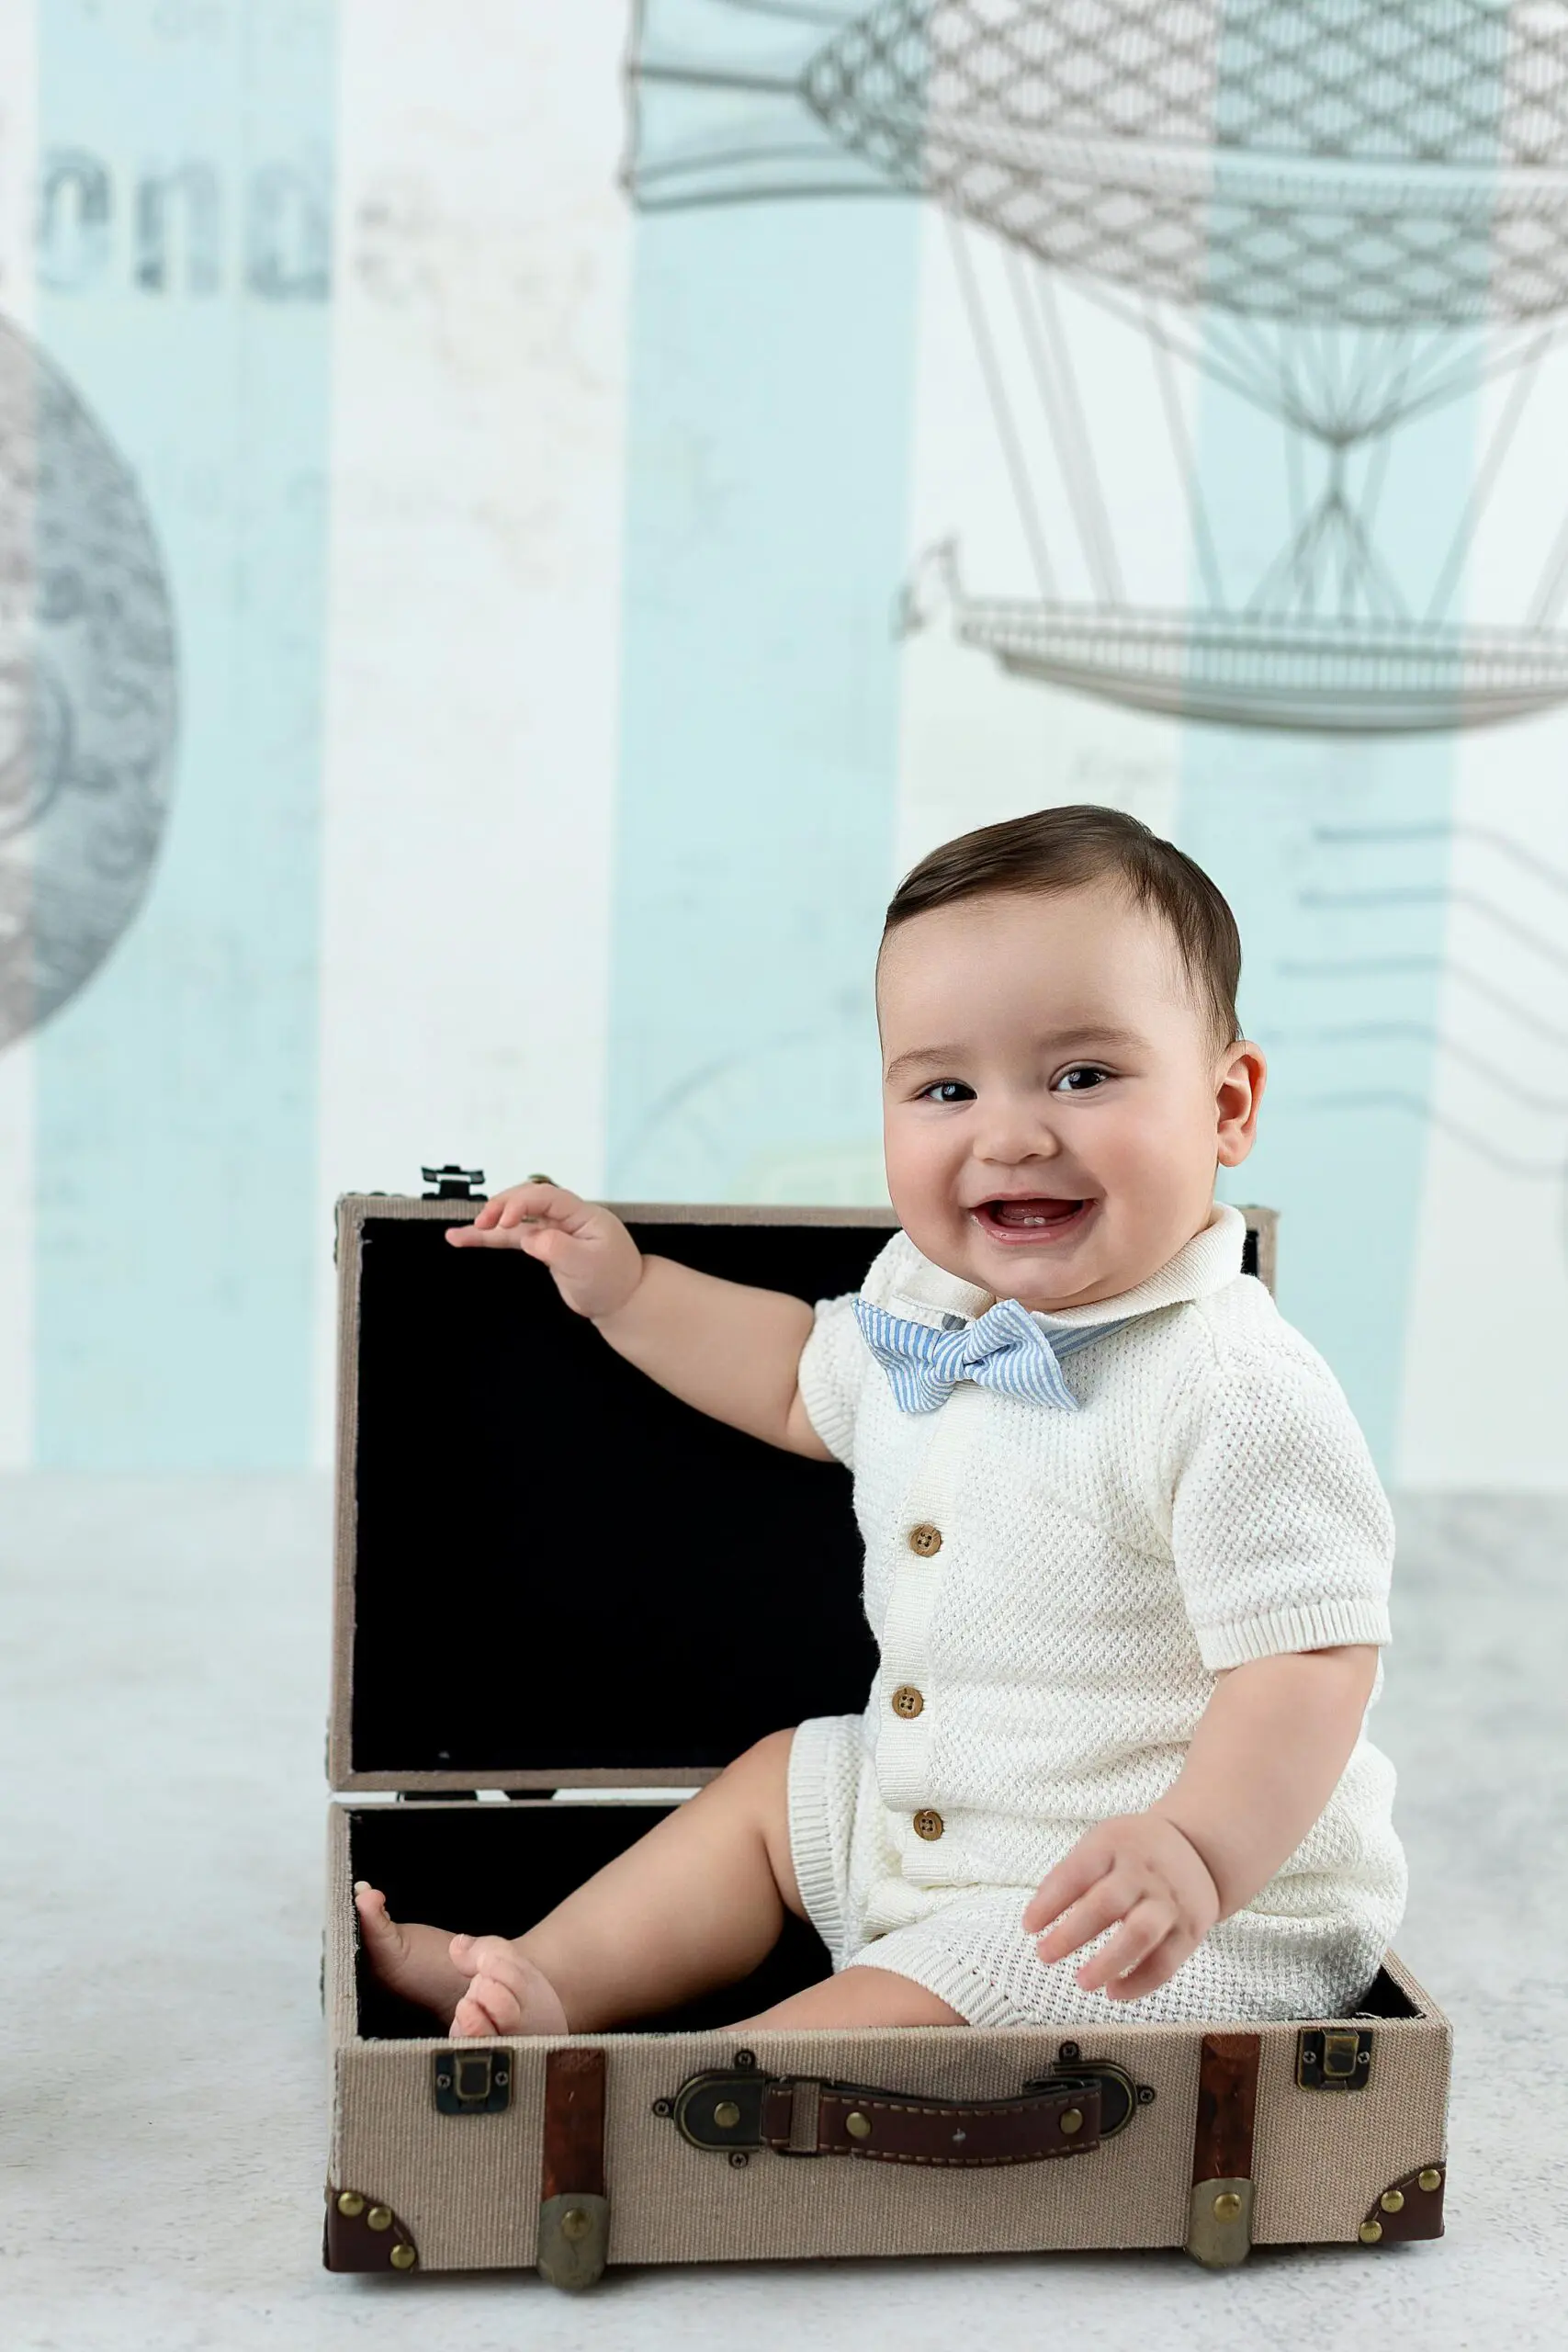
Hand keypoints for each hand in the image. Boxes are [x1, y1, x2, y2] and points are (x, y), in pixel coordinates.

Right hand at [445, 1178, 643, 1321]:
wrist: (622, 1300)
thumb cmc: (612, 1281)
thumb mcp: (589, 1265)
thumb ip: (559, 1249)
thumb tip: (531, 1238)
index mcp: (582, 1214)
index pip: (546, 1198)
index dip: (521, 1204)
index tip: (504, 1221)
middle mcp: (565, 1217)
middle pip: (525, 1201)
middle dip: (501, 1208)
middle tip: (481, 1223)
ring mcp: (552, 1230)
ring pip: (513, 1222)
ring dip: (486, 1226)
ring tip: (456, 1236)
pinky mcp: (543, 1245)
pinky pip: (512, 1238)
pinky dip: (490, 1240)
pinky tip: (464, 1239)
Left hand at [1021, 1812, 1219, 2001]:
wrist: (1197, 1850)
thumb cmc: (1133, 1852)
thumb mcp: (1103, 1843)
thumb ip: (1072, 1874)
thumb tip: (1036, 1916)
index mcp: (1115, 1845)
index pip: (1077, 1872)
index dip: (1050, 1901)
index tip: (1029, 1926)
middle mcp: (1144, 1873)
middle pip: (1107, 1904)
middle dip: (1072, 1934)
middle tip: (1044, 1955)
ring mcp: (1168, 1902)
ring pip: (1140, 1933)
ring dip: (1108, 1962)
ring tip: (1081, 1982)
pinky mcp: (1188, 1931)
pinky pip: (1165, 1963)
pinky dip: (1138, 1983)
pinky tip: (1113, 1992)